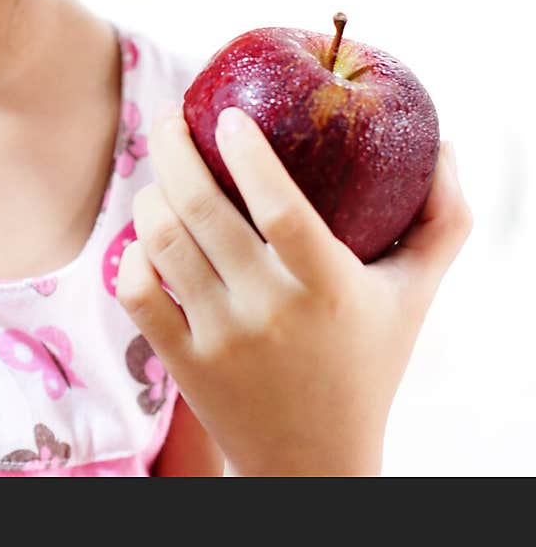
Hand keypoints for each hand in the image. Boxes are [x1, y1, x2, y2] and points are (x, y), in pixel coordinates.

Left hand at [115, 106, 472, 476]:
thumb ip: (441, 224)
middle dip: (172, 148)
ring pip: (162, 242)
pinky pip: (136, 294)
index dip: (248, 154)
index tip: (229, 114)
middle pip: (201, 209)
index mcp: (328, 288)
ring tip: (161, 172)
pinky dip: (129, 257)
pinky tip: (144, 237)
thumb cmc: (367, 362)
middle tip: (169, 117)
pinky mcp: (183, 365)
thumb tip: (447, 150)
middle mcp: (270, 312)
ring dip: (151, 193)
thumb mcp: (413, 297)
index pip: (279, 208)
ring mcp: (220, 340)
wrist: (316, 462)